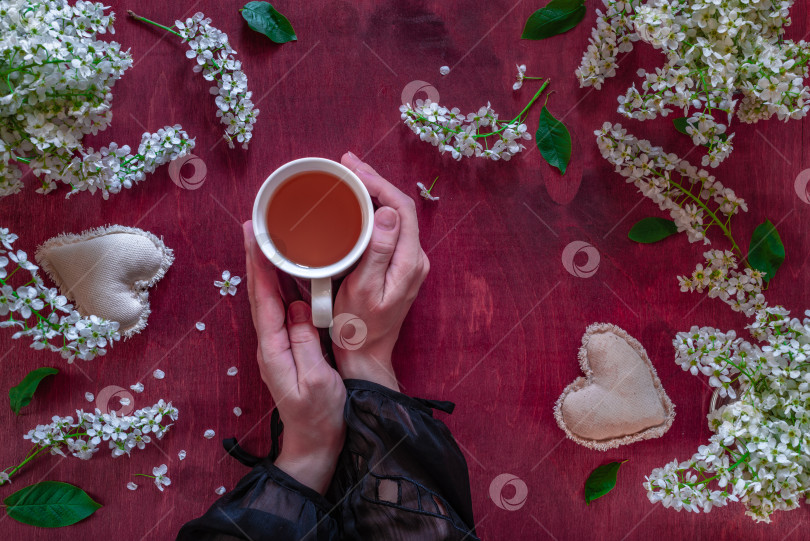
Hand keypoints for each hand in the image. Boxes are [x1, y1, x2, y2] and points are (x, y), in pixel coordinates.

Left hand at [242, 221, 345, 494]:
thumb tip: (296, 308)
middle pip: (260, 292)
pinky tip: (286, 271)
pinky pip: (281, 307)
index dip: (259, 266)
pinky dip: (280, 284)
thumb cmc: (320, 416)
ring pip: (268, 297)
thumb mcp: (316, 382)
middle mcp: (270, 343)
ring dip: (265, 267)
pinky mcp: (289, 346)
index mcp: (273, 349)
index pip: (263, 299)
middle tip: (253, 224)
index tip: (255, 236)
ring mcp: (277, 344)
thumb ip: (304, 344)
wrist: (316, 443)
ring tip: (265, 237)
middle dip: (255, 257)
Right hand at [332, 152, 429, 390]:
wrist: (365, 355)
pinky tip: (355, 204)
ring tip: (349, 176)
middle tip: (346, 164)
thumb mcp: (362, 289)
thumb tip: (387, 213)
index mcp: (409, 262)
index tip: (353, 170)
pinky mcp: (397, 267)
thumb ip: (378, 251)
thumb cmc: (357, 327)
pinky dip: (372, 211)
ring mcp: (407, 263)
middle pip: (399, 208)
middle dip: (375, 182)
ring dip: (373, 193)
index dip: (379, 184)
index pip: (401, 209)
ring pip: (394, 216)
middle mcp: (414, 259)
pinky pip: (388, 229)